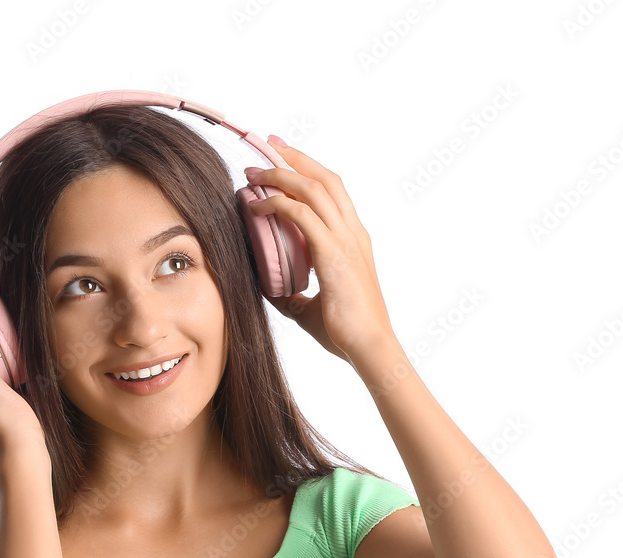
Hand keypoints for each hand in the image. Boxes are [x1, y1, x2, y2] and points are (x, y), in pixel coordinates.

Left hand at [244, 138, 399, 367]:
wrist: (369, 347)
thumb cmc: (346, 333)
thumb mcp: (311, 309)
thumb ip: (293, 296)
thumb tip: (272, 292)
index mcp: (353, 240)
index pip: (332, 191)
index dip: (307, 168)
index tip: (282, 154)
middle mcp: (352, 232)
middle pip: (324, 178)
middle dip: (294, 156)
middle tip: (267, 144)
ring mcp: (346, 239)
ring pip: (313, 188)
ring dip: (281, 174)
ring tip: (254, 171)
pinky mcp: (334, 252)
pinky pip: (302, 215)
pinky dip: (278, 203)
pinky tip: (257, 206)